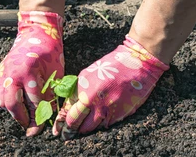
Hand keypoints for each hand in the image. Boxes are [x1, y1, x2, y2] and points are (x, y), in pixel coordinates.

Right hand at [0, 11, 64, 135]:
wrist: (37, 32)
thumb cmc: (51, 51)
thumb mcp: (56, 71)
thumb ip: (52, 91)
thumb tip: (50, 112)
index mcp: (31, 71)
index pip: (34, 101)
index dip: (40, 115)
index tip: (42, 125)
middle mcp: (14, 73)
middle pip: (13, 104)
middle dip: (22, 119)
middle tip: (30, 126)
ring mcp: (5, 71)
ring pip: (4, 100)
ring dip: (14, 112)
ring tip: (25, 117)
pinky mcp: (2, 71)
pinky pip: (1, 92)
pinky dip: (9, 101)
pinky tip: (20, 104)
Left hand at [52, 35, 168, 139]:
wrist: (137, 62)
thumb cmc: (113, 65)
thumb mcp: (90, 74)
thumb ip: (79, 90)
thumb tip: (70, 107)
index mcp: (83, 87)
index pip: (67, 110)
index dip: (61, 122)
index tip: (59, 129)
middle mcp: (92, 99)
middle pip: (75, 123)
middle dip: (71, 130)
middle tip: (68, 134)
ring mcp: (106, 107)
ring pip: (90, 128)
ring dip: (86, 128)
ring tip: (84, 127)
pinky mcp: (119, 113)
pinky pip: (106, 125)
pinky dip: (102, 124)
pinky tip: (103, 118)